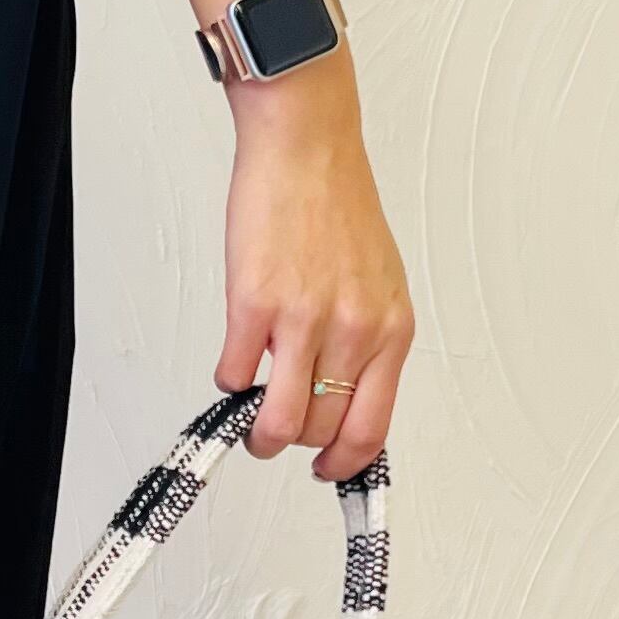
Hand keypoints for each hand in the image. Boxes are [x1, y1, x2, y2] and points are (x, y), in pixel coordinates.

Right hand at [216, 56, 415, 476]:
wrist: (306, 149)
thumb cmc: (338, 206)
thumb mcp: (378, 282)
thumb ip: (366, 339)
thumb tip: (343, 393)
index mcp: (390, 329)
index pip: (372, 427)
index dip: (345, 462)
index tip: (327, 469)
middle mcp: (353, 331)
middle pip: (321, 429)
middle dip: (294, 443)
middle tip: (275, 434)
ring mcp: (303, 321)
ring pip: (279, 420)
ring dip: (258, 431)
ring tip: (250, 418)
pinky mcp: (255, 305)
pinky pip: (235, 375)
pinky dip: (229, 381)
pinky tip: (234, 363)